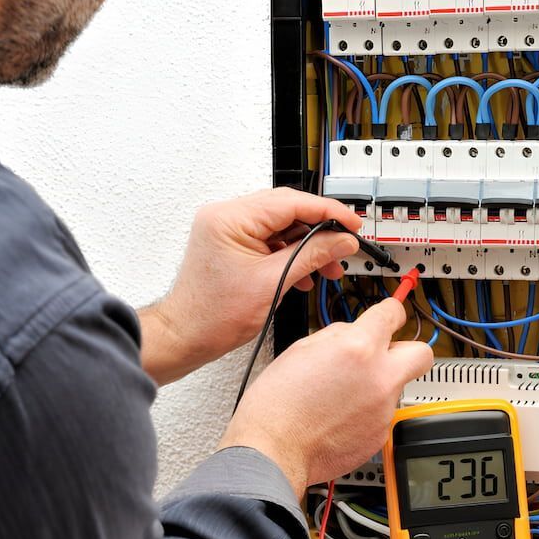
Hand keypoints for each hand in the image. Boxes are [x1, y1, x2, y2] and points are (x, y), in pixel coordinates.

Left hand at [138, 188, 361, 384]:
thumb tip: (341, 241)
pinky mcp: (232, 243)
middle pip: (287, 210)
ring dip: (307, 245)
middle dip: (320, 230)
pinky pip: (270, 239)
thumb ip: (312, 256)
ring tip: (327, 267)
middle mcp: (225, 216)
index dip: (327, 212)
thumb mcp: (273, 284)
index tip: (351, 223)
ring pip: (281, 225)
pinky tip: (305, 273)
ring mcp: (227, 229)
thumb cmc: (213, 316)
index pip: (291, 202)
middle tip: (344, 245)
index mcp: (229, 219)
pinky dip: (291, 253)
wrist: (187, 336)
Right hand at [218, 299, 433, 497]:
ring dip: (378, 384)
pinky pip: (383, 413)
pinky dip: (367, 411)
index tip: (390, 316)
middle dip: (406, 350)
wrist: (274, 448)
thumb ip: (339, 335)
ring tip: (343, 394)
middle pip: (422, 353)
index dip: (391, 312)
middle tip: (386, 355)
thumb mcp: (302, 348)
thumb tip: (354, 333)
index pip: (393, 314)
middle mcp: (379, 377)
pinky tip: (341, 414)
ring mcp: (383, 408)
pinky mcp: (380, 434)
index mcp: (358, 347)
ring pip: (396, 386)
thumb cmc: (278, 403)